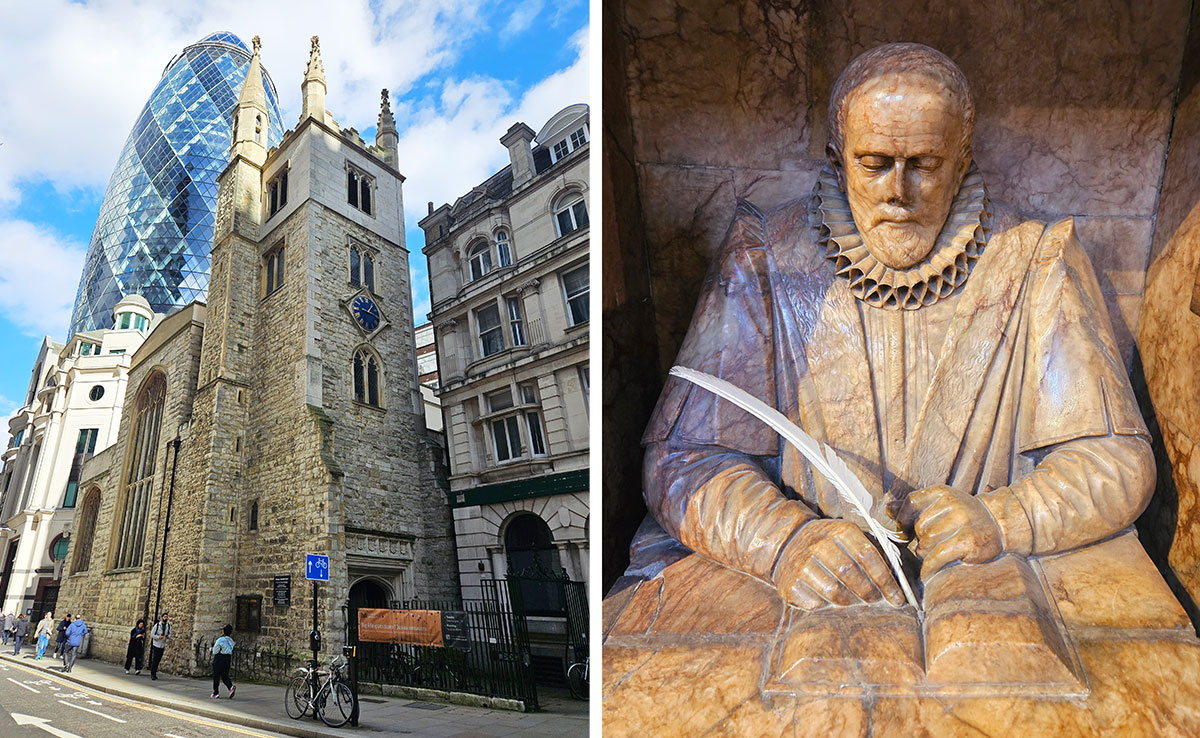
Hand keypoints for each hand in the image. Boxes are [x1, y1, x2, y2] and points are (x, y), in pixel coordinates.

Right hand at [772, 518, 905, 609]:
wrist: (788, 542)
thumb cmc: (830, 544)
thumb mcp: (849, 537)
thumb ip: (874, 552)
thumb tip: (901, 581)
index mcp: (840, 531)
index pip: (868, 556)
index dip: (886, 580)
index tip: (898, 598)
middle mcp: (818, 544)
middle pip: (850, 574)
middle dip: (869, 593)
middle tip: (877, 601)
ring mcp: (801, 564)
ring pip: (833, 591)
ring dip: (850, 601)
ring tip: (856, 602)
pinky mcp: (789, 584)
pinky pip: (815, 603)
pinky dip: (827, 606)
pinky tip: (831, 601)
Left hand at [907, 485, 1002, 578]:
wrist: (1001, 525)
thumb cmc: (965, 518)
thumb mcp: (942, 505)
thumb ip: (915, 507)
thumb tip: (888, 509)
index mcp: (943, 492)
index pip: (911, 503)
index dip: (903, 520)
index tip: (904, 532)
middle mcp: (953, 504)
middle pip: (919, 527)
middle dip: (921, 541)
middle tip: (931, 546)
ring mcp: (962, 522)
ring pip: (926, 544)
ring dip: (927, 555)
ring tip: (938, 555)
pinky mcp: (969, 541)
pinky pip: (937, 557)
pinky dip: (930, 568)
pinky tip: (931, 572)